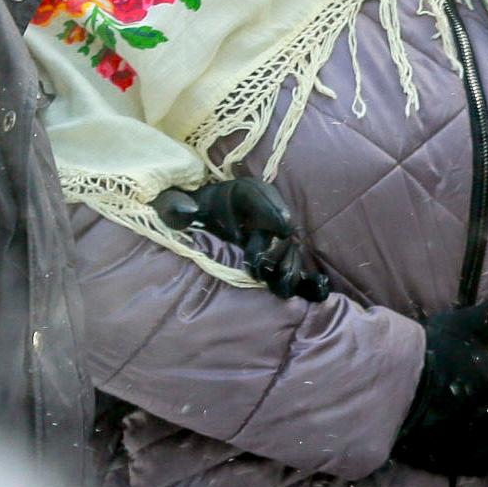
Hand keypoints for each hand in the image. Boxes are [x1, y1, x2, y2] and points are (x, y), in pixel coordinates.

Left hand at [154, 176, 330, 301]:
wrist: (188, 228)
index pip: (259, 195)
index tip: (283, 226)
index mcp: (238, 194)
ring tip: (281, 285)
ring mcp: (268, 236)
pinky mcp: (272, 257)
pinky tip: (317, 291)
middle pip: (277, 224)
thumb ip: (174, 207)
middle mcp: (259, 213)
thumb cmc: (180, 213)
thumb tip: (189, 213)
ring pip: (288, 247)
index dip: (273, 209)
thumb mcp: (170, 206)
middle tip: (262, 266)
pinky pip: (293, 265)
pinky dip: (307, 278)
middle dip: (276, 246)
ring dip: (289, 265)